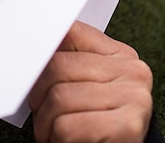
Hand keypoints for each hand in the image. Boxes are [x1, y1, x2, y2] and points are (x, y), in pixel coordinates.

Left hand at [28, 20, 152, 142]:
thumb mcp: (88, 87)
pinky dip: (56, 139)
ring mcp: (133, 97)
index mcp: (120, 55)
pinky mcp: (127, 126)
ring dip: (45, 123)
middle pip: (58, 66)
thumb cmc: (98, 125)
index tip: (31, 69)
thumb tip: (35, 47)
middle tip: (41, 114)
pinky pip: (67, 126)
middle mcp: (132, 72)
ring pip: (59, 97)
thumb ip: (71, 62)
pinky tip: (64, 142)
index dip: (43, 53)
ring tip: (52, 132)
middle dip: (39, 96)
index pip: (71, 33)